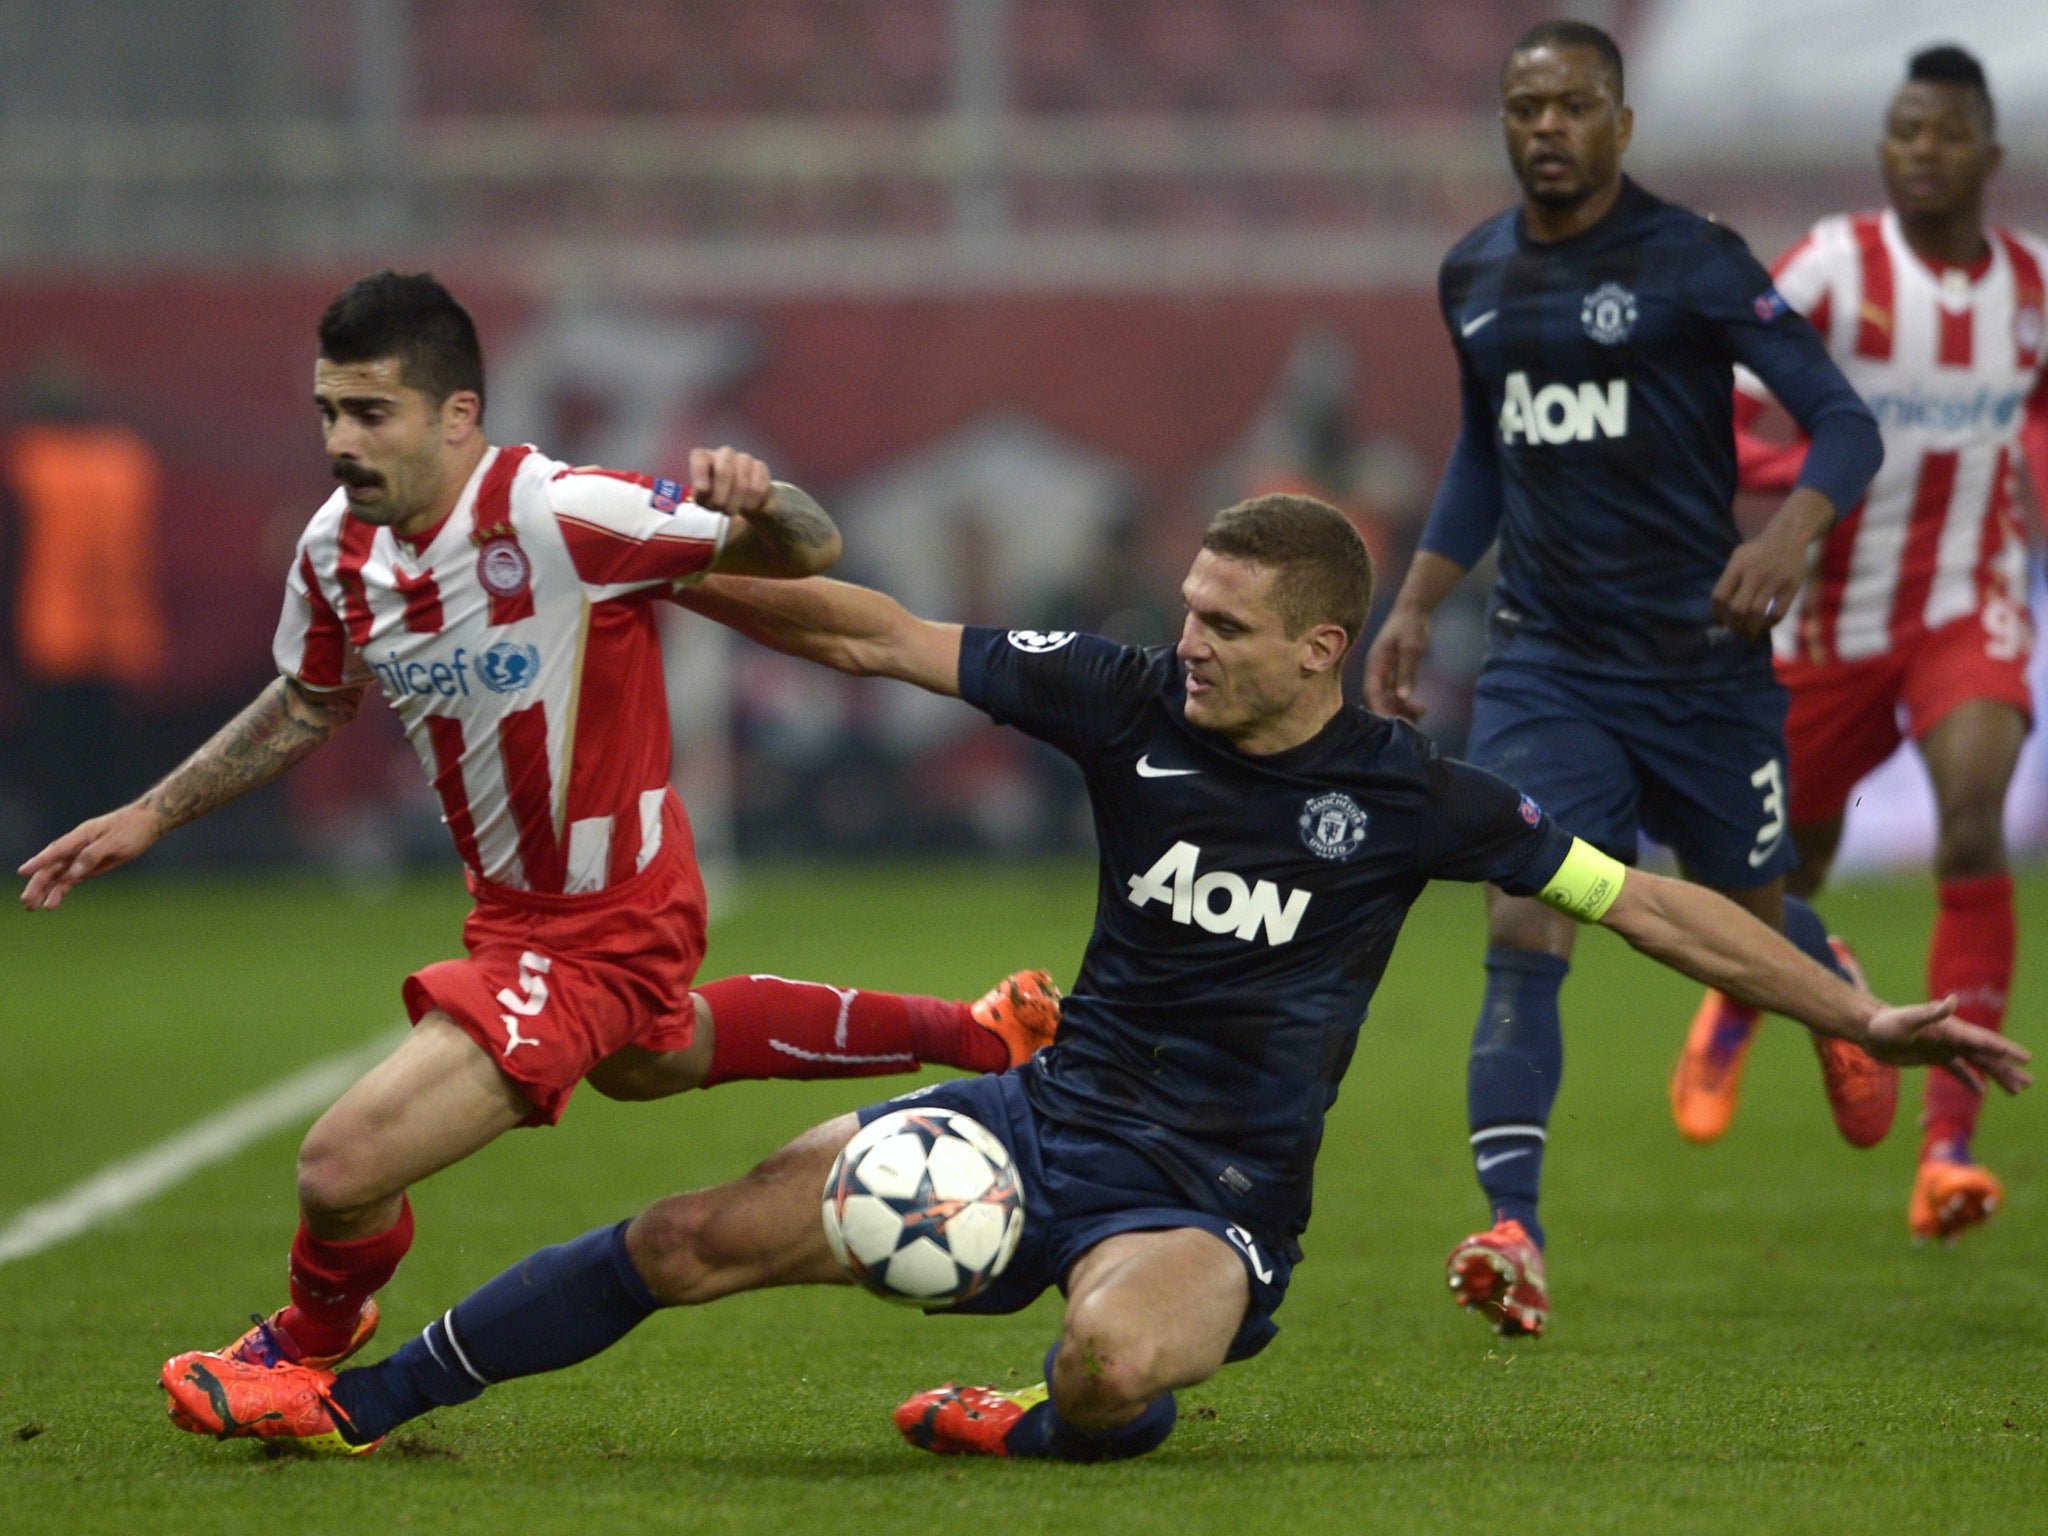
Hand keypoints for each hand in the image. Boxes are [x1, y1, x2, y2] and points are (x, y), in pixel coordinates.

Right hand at [18, 803, 162, 910]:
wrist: (146, 823)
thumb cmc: (131, 829)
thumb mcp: (115, 842)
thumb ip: (93, 855)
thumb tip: (73, 871)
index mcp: (81, 836)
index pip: (56, 851)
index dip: (39, 862)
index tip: (23, 872)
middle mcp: (76, 847)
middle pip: (52, 866)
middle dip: (37, 884)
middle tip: (26, 901)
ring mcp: (80, 857)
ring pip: (58, 875)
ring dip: (45, 891)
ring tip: (32, 907)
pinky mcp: (88, 866)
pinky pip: (70, 879)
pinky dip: (60, 890)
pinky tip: (51, 904)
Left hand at [689, 447, 773, 517]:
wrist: (743, 500)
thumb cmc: (717, 496)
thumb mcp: (704, 500)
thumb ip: (701, 494)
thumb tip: (704, 489)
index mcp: (705, 458)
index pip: (699, 457)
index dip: (700, 473)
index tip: (703, 490)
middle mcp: (724, 454)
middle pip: (723, 471)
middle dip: (721, 496)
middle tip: (720, 509)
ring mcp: (744, 458)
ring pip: (742, 483)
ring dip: (736, 503)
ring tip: (732, 510)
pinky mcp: (761, 467)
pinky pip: (758, 488)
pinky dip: (751, 503)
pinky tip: (748, 506)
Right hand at [1364, 608, 1430, 719]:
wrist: (1413, 610)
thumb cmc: (1410, 626)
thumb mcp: (1411, 648)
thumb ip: (1407, 671)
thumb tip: (1404, 696)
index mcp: (1374, 665)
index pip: (1372, 693)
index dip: (1381, 709)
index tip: (1395, 723)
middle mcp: (1375, 672)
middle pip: (1378, 700)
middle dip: (1393, 713)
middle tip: (1413, 722)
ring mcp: (1384, 674)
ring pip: (1387, 700)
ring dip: (1401, 710)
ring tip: (1421, 714)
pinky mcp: (1393, 674)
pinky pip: (1395, 695)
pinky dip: (1405, 703)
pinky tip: (1420, 708)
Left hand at [1710, 525, 1807, 638]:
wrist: (1788, 536)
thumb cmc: (1757, 551)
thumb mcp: (1738, 557)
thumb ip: (1729, 580)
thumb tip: (1721, 612)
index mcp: (1737, 566)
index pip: (1720, 596)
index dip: (1717, 614)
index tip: (1720, 624)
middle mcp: (1755, 573)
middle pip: (1738, 609)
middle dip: (1735, 626)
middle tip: (1736, 632)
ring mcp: (1774, 580)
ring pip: (1757, 614)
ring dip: (1750, 629)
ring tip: (1748, 635)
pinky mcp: (1791, 586)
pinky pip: (1778, 613)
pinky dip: (1769, 625)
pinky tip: (1765, 627)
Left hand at [1860, 995, 2032, 1095]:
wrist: (1868, 1031)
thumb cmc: (1885, 1024)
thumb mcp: (1907, 1020)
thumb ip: (1930, 1012)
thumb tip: (1952, 1000)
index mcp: (1951, 1030)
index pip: (1984, 1040)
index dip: (2006, 1049)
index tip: (2026, 1058)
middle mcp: (1953, 1038)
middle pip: (1987, 1055)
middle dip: (2009, 1068)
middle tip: (2031, 1081)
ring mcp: (1945, 1048)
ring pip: (1977, 1064)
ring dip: (1997, 1075)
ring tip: (2017, 1090)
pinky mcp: (1933, 1058)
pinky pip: (1958, 1071)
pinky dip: (1970, 1080)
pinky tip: (1980, 1092)